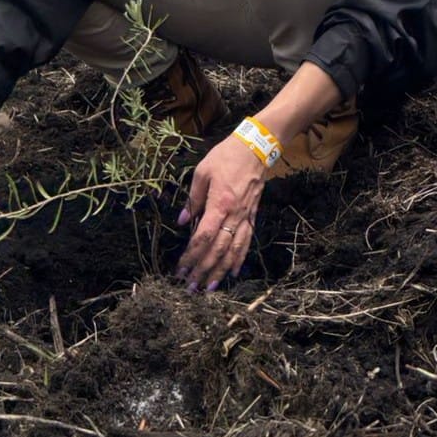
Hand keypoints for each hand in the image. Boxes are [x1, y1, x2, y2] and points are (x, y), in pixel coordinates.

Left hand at [176, 134, 265, 292]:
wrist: (256, 148)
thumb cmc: (226, 156)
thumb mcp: (202, 172)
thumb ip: (193, 199)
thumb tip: (182, 221)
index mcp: (219, 204)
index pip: (203, 237)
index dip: (191, 256)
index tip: (180, 269)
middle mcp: (234, 215)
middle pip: (218, 250)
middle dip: (203, 270)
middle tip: (190, 288)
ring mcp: (245, 217)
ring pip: (234, 251)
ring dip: (221, 271)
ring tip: (210, 287)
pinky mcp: (253, 215)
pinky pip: (247, 241)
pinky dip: (240, 258)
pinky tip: (234, 271)